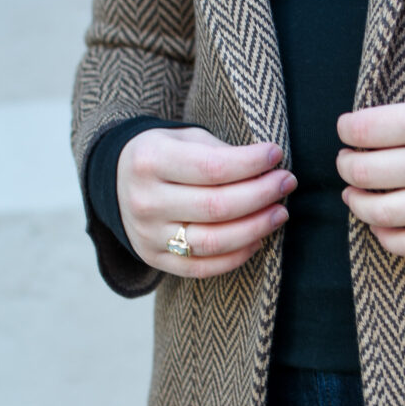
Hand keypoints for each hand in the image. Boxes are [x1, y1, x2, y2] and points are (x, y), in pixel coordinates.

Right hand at [117, 125, 296, 276]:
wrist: (117, 181)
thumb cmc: (164, 154)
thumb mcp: (183, 138)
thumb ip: (221, 151)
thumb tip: (267, 169)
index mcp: (149, 161)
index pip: (212, 167)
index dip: (251, 163)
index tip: (276, 155)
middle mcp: (145, 201)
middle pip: (217, 206)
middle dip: (261, 195)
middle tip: (287, 183)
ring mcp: (148, 235)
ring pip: (214, 241)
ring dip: (256, 228)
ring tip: (280, 213)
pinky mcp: (155, 258)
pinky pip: (203, 267)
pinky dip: (237, 256)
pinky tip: (258, 239)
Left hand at [335, 86, 404, 257]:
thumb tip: (361, 136)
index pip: (362, 129)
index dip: (346, 130)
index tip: (348, 132)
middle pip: (362, 171)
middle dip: (346, 165)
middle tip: (349, 162)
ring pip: (377, 211)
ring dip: (356, 202)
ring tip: (357, 193)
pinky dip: (383, 235)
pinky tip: (380, 223)